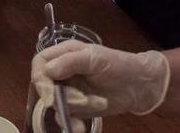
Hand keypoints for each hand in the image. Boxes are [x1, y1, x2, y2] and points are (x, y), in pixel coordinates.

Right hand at [31, 41, 170, 118]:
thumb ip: (70, 62)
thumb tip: (47, 71)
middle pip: (45, 87)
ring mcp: (69, 91)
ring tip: (98, 102)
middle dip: (64, 97)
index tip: (49, 93)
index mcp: (64, 54)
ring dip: (75, 108)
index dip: (40, 78)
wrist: (139, 85)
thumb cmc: (118, 64)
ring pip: (56, 105)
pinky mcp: (77, 108)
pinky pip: (65, 117)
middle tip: (83, 100)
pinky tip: (82, 126)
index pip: (40, 63)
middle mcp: (63, 72)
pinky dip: (72, 123)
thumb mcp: (95, 58)